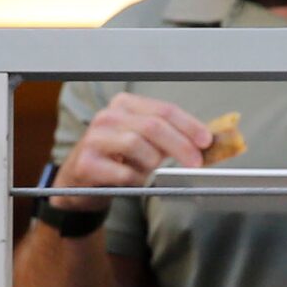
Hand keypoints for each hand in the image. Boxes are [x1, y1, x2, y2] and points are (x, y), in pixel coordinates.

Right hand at [47, 94, 211, 215]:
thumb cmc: (118, 159)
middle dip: (180, 145)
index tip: (206, 141)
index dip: (189, 125)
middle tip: (195, 162)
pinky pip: (124, 173)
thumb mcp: (145, 142)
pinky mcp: (86, 163)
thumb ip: (171, 138)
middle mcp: (108, 116)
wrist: (80, 182)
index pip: (164, 110)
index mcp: (125, 104)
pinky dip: (136, 180)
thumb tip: (205, 143)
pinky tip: (135, 181)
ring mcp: (94, 138)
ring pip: (138, 146)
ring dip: (152, 164)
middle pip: (153, 126)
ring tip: (149, 172)